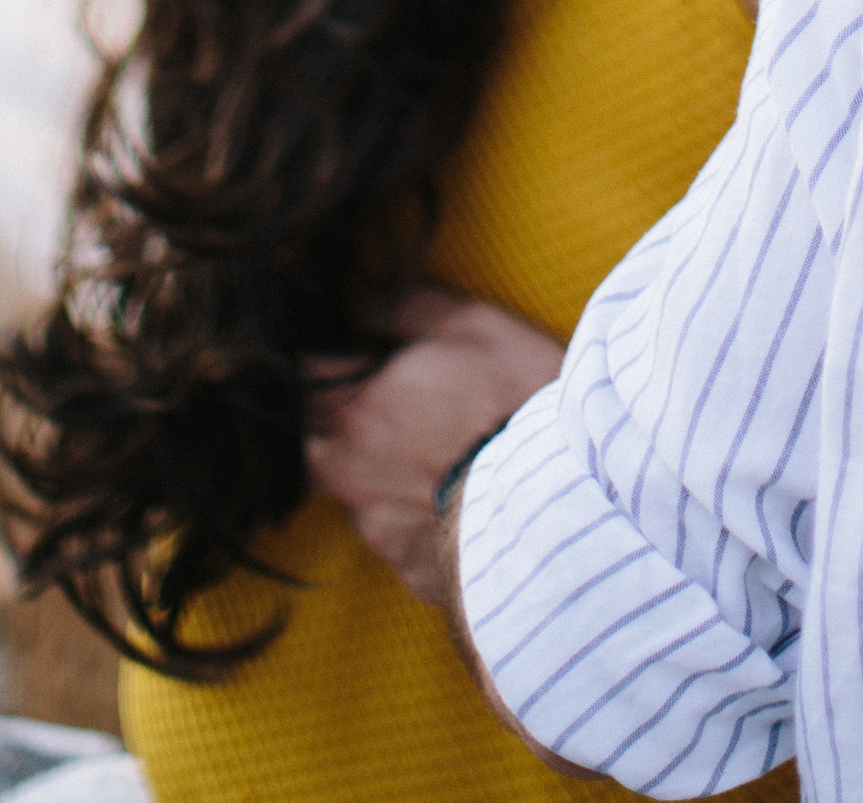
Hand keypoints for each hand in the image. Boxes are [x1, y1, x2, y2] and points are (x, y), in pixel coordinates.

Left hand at [306, 286, 565, 605]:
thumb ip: (405, 305)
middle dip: (327, 425)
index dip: (311, 363)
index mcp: (357, 406)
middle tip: (377, 407)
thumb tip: (362, 294)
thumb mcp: (474, 326)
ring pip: (348, 493)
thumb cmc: (521, 404)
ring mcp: (375, 526)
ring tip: (428, 456)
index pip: (295, 379)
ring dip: (370, 473)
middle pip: (306, 444)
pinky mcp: (407, 568)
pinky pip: (392, 536)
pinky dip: (409, 517)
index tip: (336, 355)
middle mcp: (350, 470)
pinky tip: (451, 498)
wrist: (567, 503)